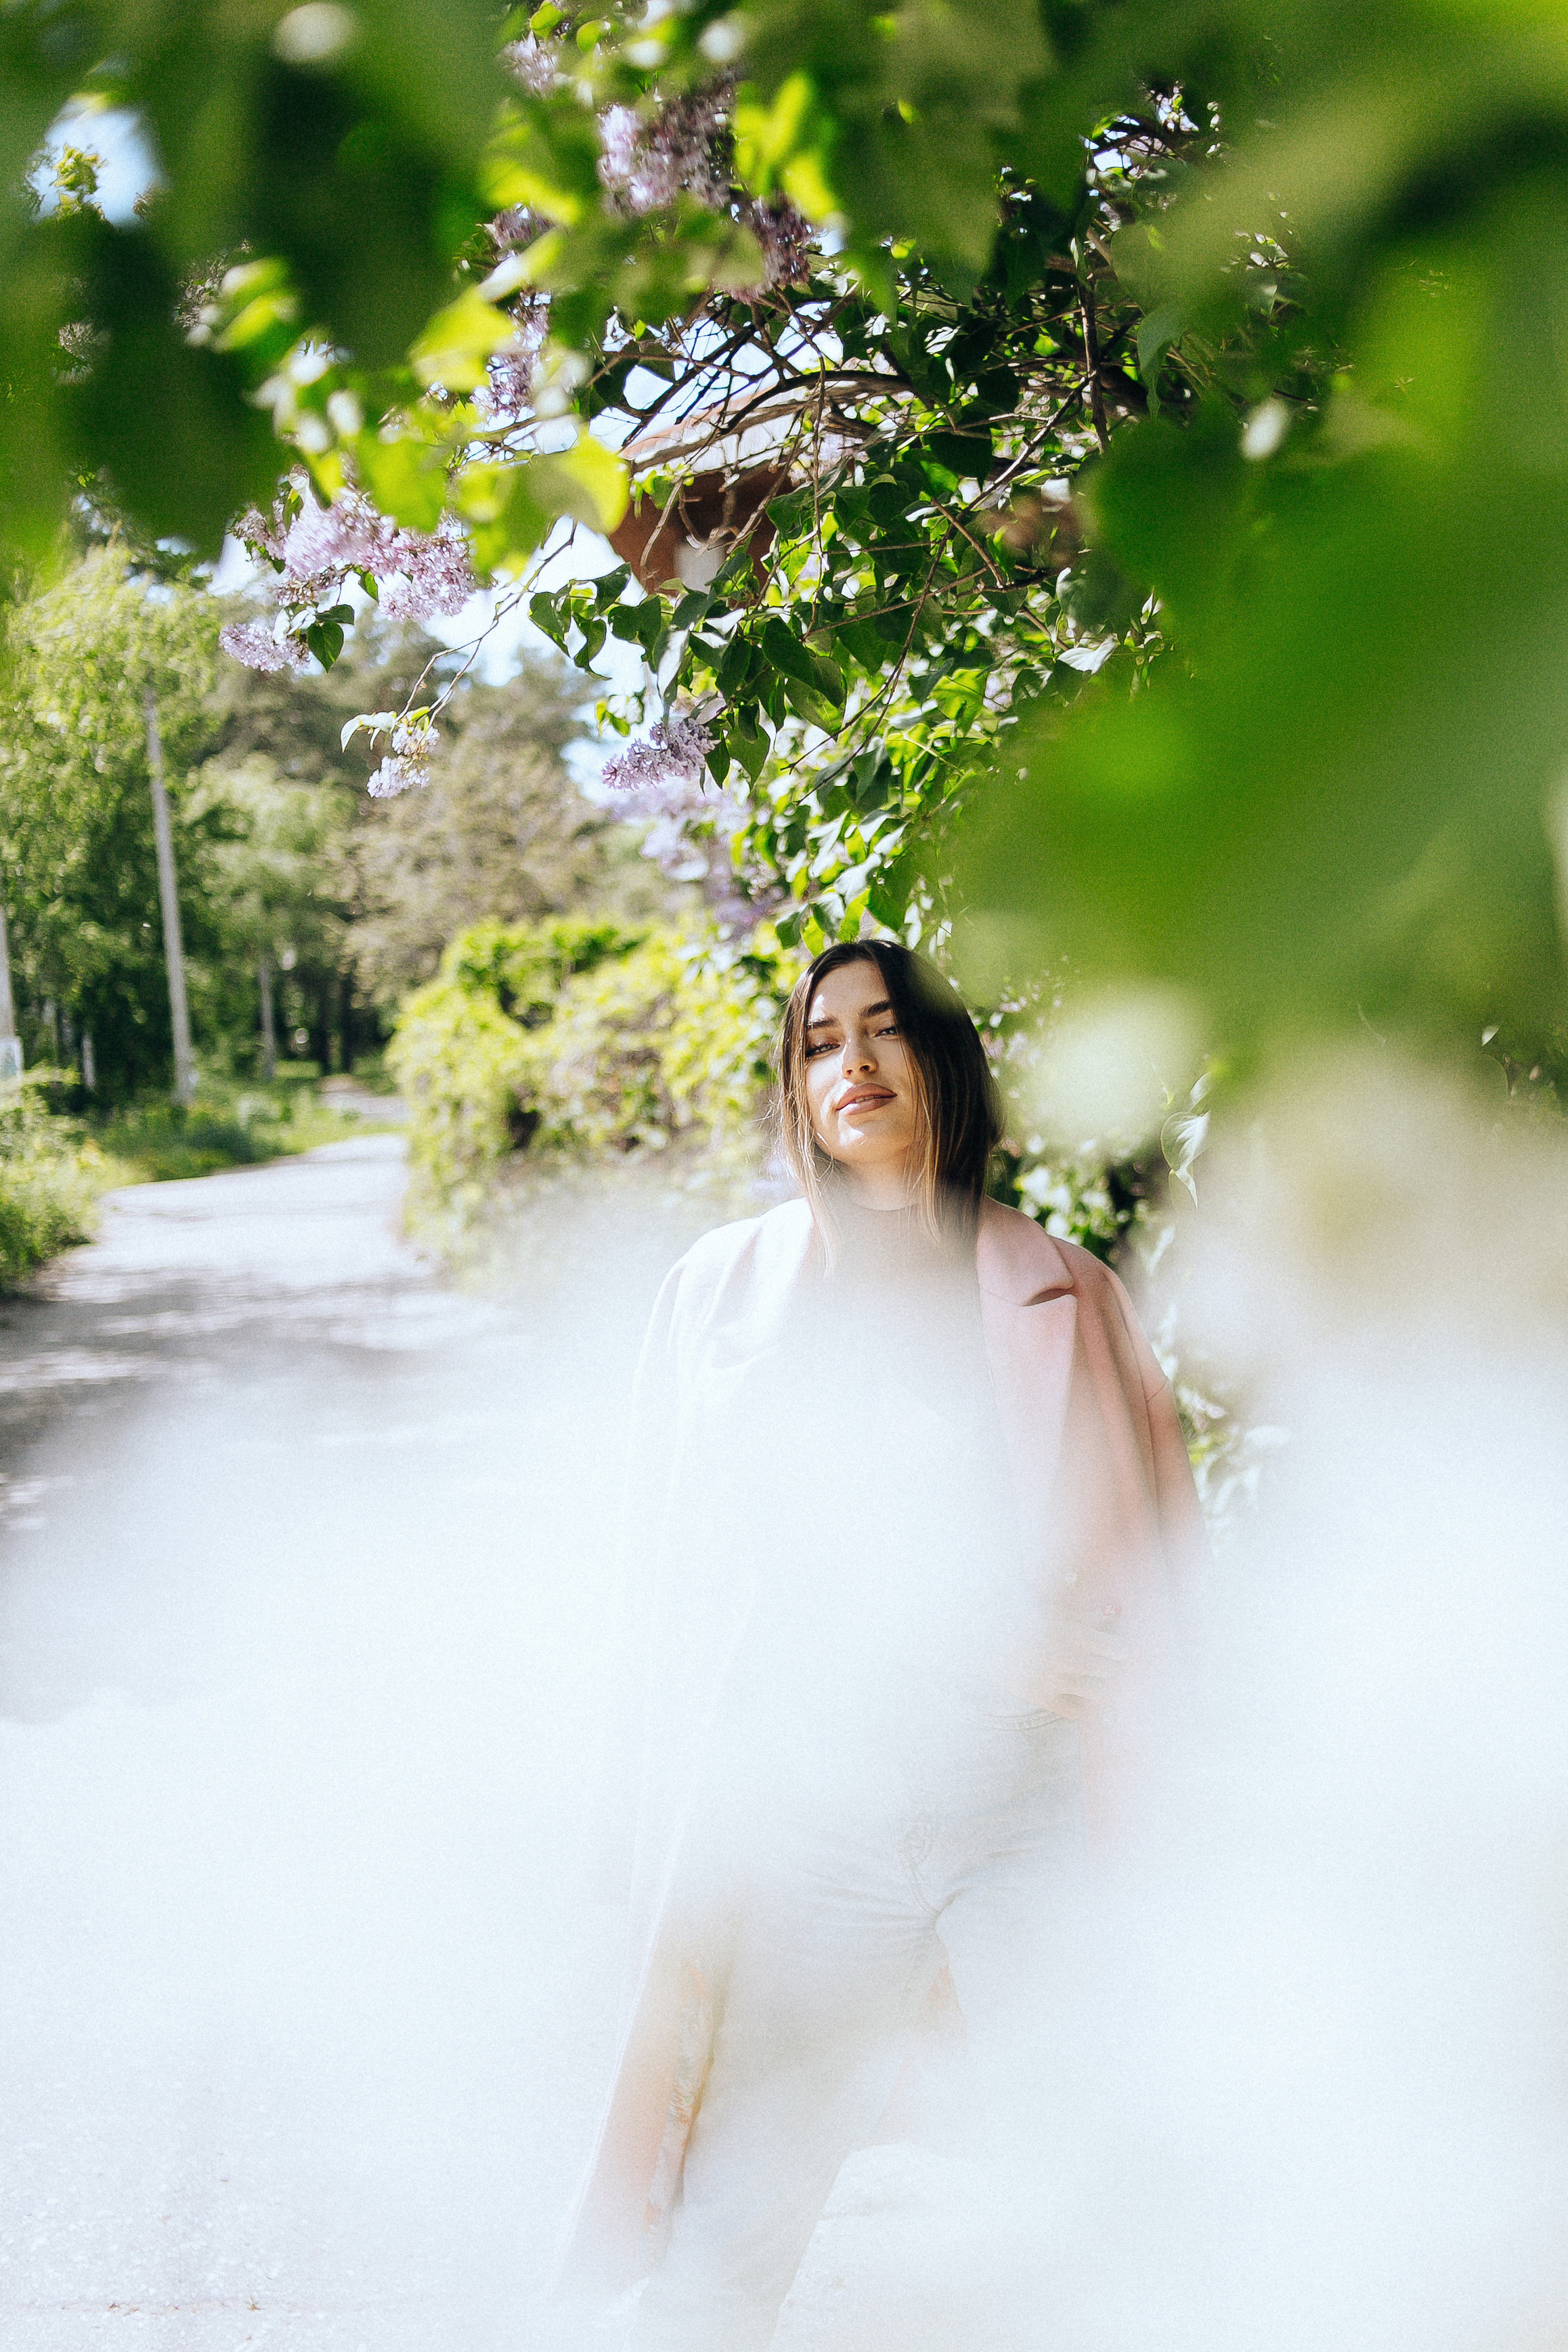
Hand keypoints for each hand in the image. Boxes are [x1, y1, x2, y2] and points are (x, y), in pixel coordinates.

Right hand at [1035, 1602, 1127, 1721]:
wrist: (986, 1639)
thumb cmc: (1025, 1619)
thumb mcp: (1056, 1610)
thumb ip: (1088, 1614)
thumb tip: (1117, 1611)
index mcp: (1069, 1632)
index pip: (1115, 1648)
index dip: (1119, 1648)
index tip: (1117, 1649)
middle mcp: (1063, 1658)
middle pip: (1109, 1670)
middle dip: (1109, 1666)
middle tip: (1104, 1663)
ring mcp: (1052, 1681)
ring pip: (1098, 1692)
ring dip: (1098, 1684)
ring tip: (1091, 1678)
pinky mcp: (1042, 1699)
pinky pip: (1077, 1712)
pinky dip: (1081, 1705)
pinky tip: (1076, 1694)